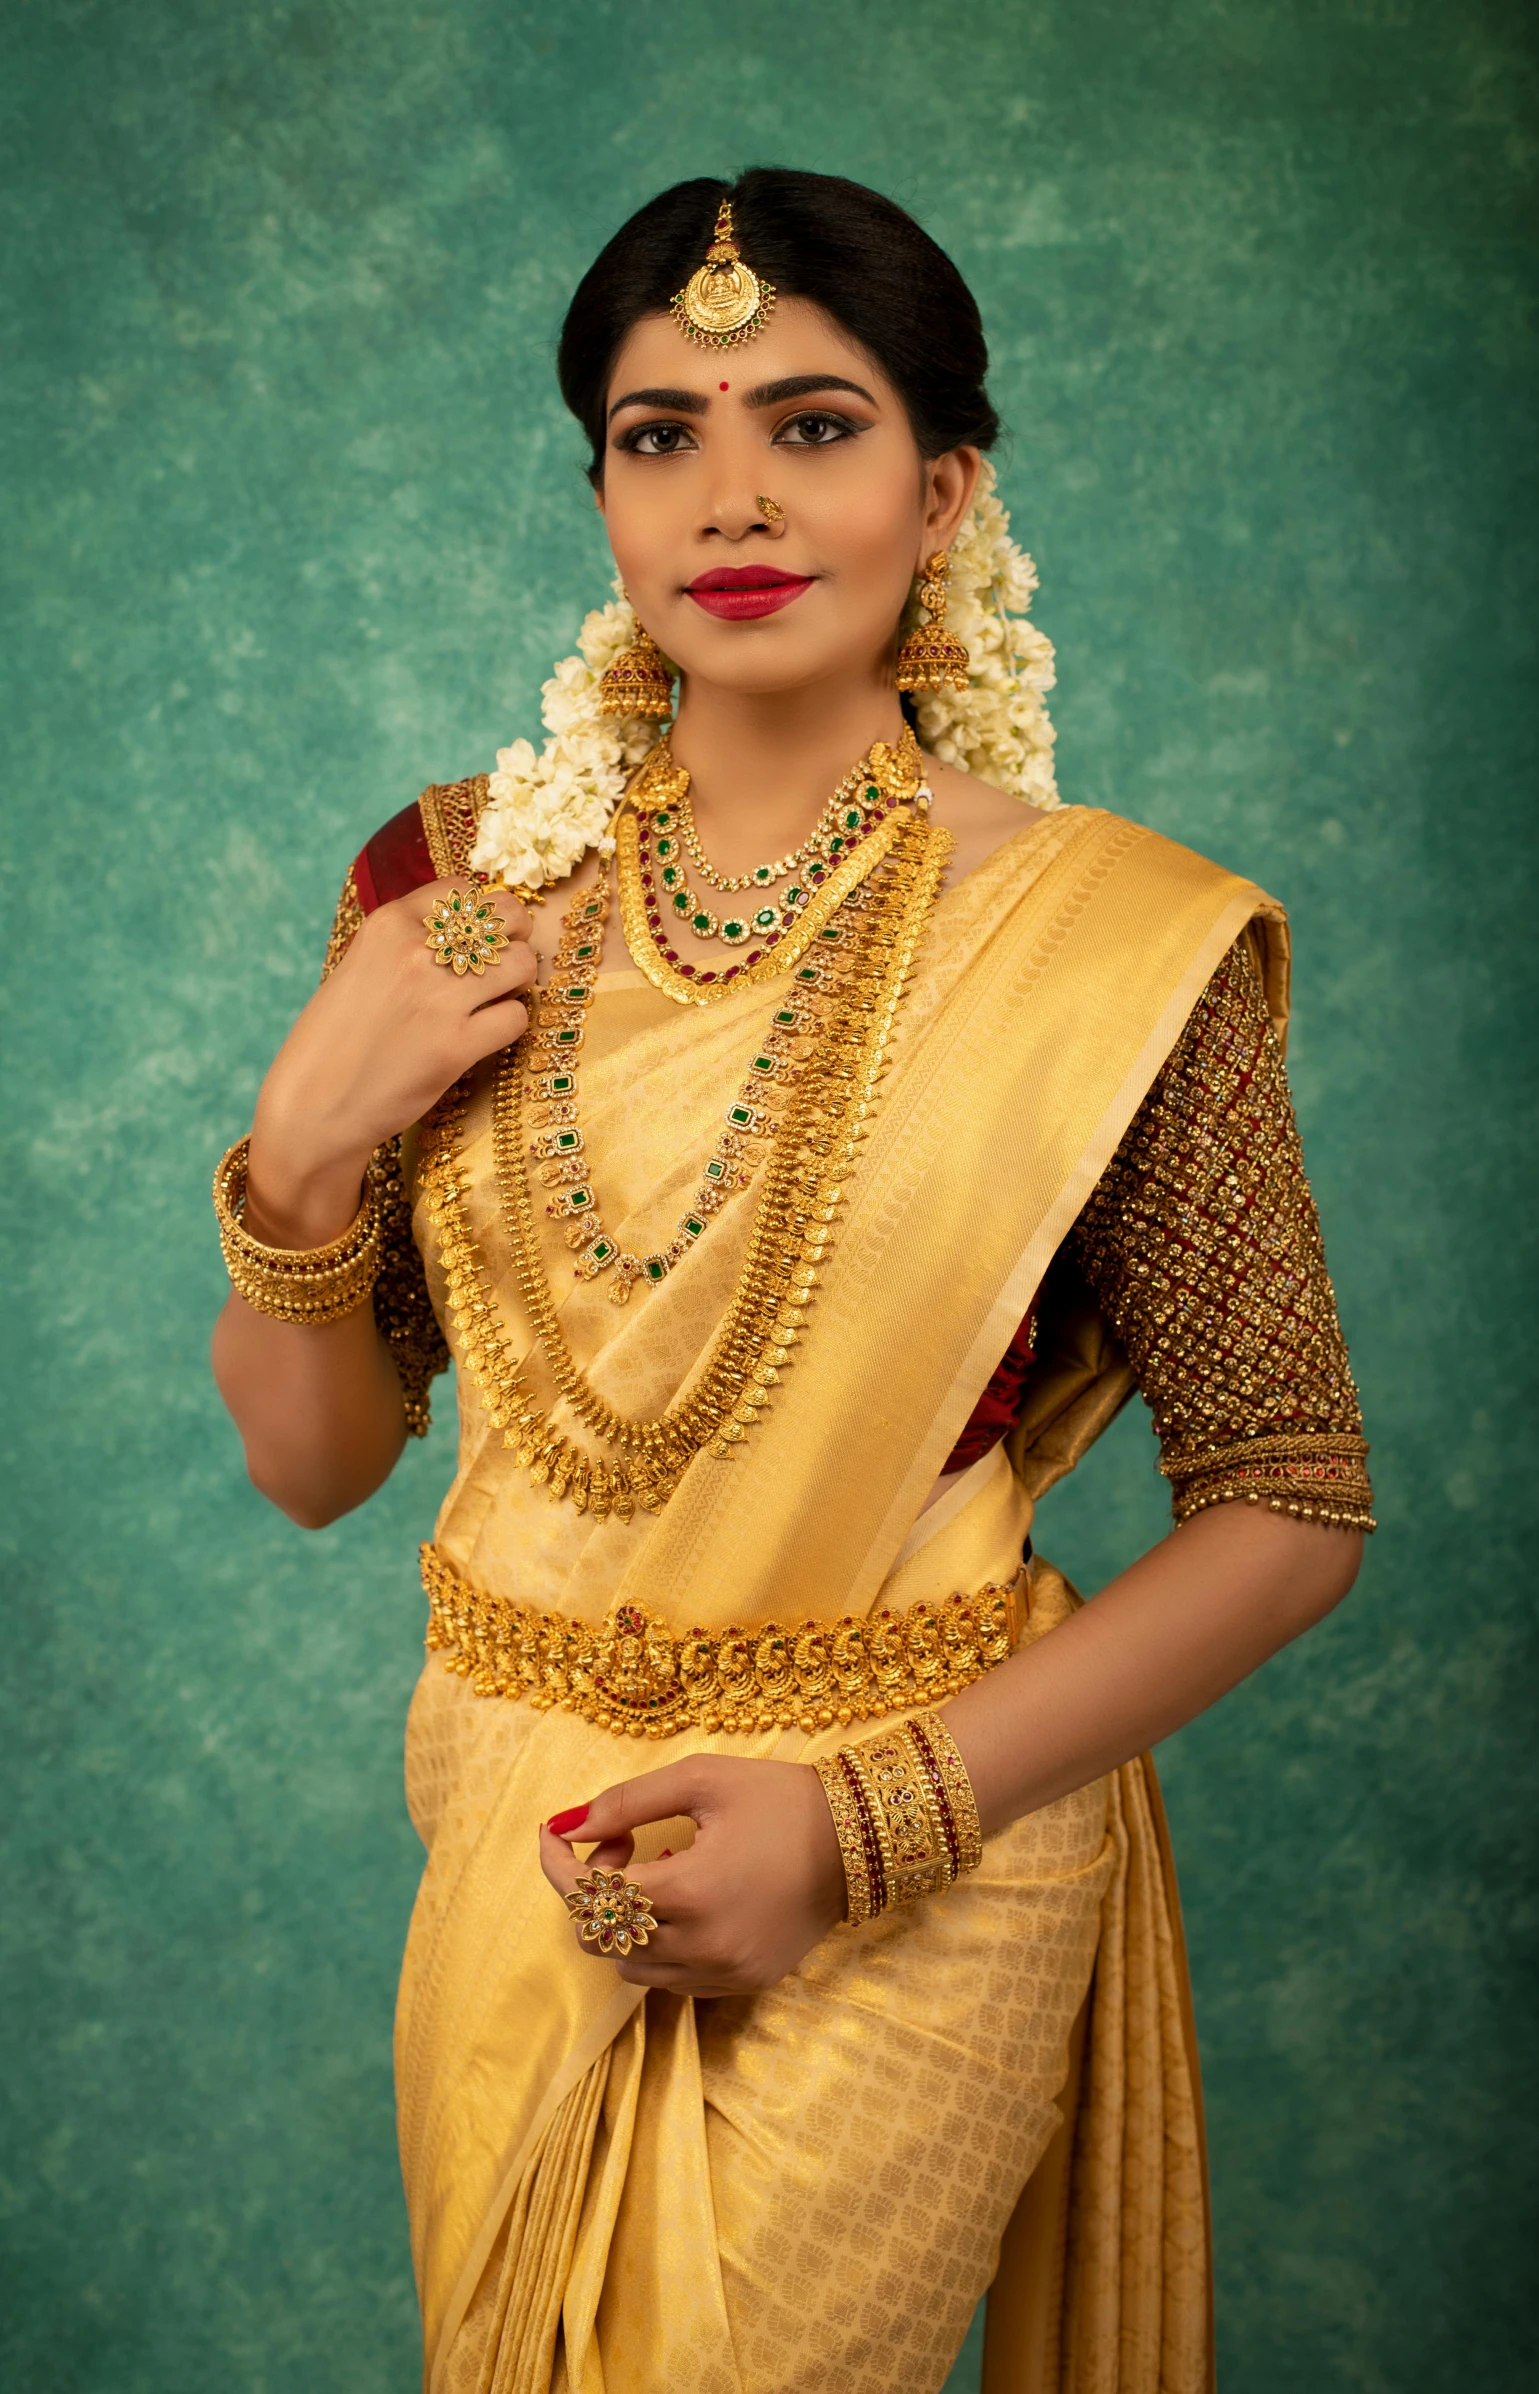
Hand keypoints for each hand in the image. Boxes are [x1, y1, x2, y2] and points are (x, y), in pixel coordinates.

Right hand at [245, 879, 535, 1245]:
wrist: (312, 1106)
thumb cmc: (331, 1042)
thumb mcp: (358, 968)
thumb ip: (405, 944)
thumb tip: (461, 930)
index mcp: (388, 924)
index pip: (463, 890)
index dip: (481, 913)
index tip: (479, 936)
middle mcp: (417, 952)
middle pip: (506, 917)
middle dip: (514, 937)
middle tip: (505, 963)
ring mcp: (440, 998)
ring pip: (522, 963)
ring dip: (518, 982)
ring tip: (496, 1000)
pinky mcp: (457, 1047)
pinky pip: (516, 1018)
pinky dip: (509, 1026)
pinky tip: (484, 1036)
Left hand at [539, 1754, 847, 1995]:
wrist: (862, 1838)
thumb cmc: (781, 1799)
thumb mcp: (702, 1779)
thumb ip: (626, 1802)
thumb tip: (566, 1825)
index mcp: (689, 1892)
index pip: (588, 1896)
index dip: (556, 1865)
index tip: (552, 1833)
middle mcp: (703, 1946)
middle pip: (600, 1938)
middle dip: (592, 1888)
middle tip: (622, 1842)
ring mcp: (725, 1973)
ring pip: (630, 1966)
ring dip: (622, 1920)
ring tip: (659, 1870)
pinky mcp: (744, 1984)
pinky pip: (672, 1979)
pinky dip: (658, 1943)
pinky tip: (687, 1898)